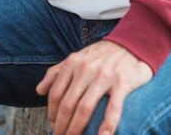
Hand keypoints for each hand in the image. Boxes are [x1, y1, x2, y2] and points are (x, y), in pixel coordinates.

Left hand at [36, 40, 151, 134]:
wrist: (131, 44)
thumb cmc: (100, 55)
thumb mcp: (76, 58)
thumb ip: (56, 72)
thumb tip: (39, 91)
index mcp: (73, 63)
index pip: (56, 93)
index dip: (52, 112)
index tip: (53, 124)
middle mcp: (86, 69)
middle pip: (68, 103)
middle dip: (61, 125)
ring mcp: (104, 76)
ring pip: (85, 108)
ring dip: (76, 129)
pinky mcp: (122, 83)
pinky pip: (113, 108)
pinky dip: (107, 125)